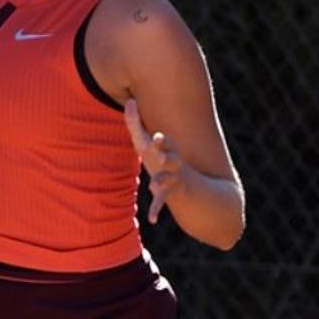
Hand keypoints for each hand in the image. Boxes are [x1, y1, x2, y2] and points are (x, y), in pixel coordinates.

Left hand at [124, 97, 187, 224]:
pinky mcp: (171, 193)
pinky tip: (152, 219)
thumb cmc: (161, 159)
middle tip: (159, 150)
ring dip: (161, 181)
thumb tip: (129, 99)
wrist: (189, 184)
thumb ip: (135, 122)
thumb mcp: (146, 143)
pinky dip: (156, 210)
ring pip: (167, 178)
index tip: (157, 138)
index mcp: (166, 149)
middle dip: (165, 154)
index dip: (162, 141)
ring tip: (153, 185)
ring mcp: (174, 178)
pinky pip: (162, 201)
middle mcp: (173, 162)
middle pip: (171, 157)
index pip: (165, 143)